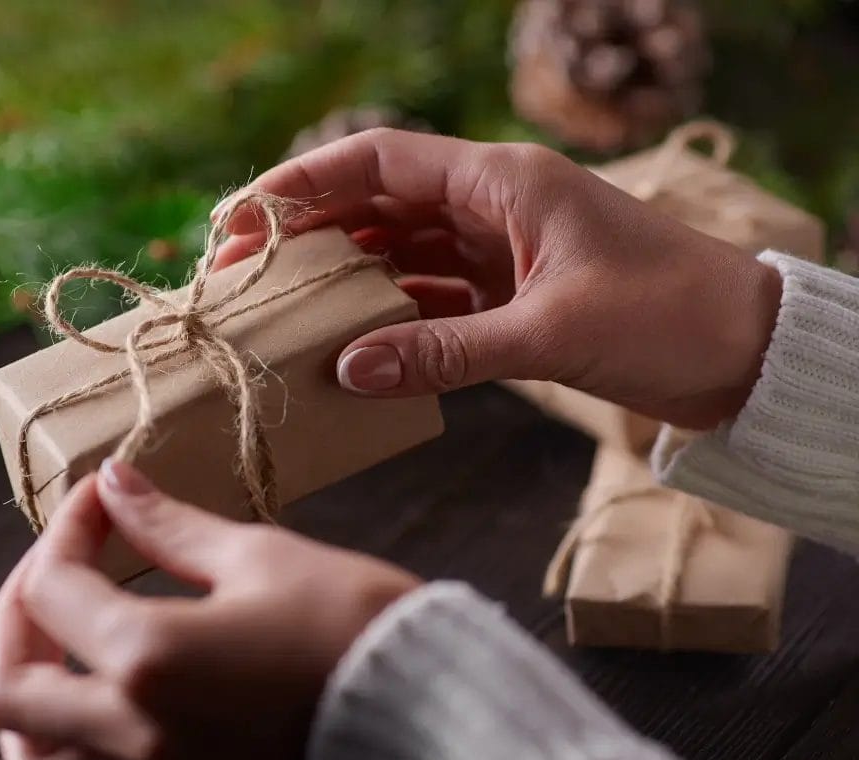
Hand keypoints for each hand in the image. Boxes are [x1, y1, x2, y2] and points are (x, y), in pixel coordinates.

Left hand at [0, 461, 418, 759]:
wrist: (431, 712)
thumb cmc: (354, 625)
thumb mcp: (259, 555)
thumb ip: (169, 524)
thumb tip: (113, 486)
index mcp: (146, 656)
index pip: (52, 586)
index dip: (68, 528)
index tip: (103, 498)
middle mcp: (136, 730)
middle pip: (7, 693)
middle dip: (13, 620)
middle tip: (52, 576)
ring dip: (27, 710)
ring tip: (59, 657)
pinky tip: (112, 717)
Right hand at [214, 129, 782, 428]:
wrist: (746, 353)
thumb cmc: (667, 318)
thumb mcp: (550, 335)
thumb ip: (444, 352)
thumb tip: (347, 371)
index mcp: (502, 181)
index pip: (379, 161)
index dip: (303, 184)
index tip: (242, 217)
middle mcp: (494, 204)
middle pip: (378, 204)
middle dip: (309, 234)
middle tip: (241, 271)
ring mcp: (501, 248)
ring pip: (400, 251)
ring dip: (345, 278)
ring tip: (282, 310)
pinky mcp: (513, 293)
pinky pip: (432, 295)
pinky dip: (391, 316)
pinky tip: (352, 342)